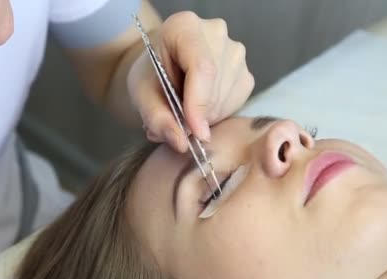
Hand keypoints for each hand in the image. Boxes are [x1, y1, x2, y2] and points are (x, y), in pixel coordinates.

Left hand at [128, 11, 254, 151]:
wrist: (159, 71)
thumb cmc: (148, 77)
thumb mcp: (142, 96)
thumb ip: (156, 118)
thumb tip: (181, 142)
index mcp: (184, 27)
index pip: (202, 68)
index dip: (198, 104)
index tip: (194, 133)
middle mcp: (216, 33)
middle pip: (216, 86)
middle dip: (197, 115)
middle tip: (174, 123)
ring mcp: (236, 52)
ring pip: (227, 99)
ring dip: (205, 117)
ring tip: (182, 113)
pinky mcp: (245, 73)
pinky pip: (235, 104)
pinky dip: (217, 115)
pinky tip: (198, 109)